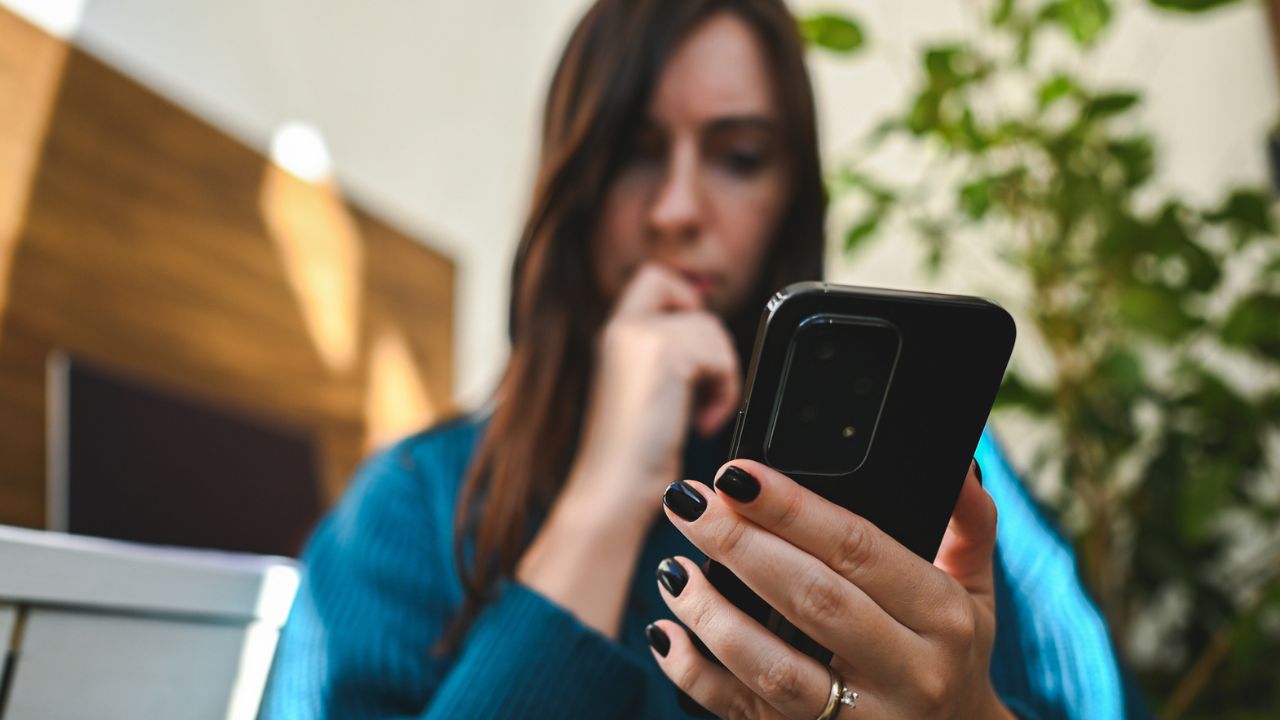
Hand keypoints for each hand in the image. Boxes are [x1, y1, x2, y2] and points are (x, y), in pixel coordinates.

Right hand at [515, 262, 738, 637]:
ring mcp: (639, 336)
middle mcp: (620, 327)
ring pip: (711, 329)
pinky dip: (723, 391)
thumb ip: (666, 361)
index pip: (655, 278)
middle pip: (689, 299)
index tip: (694, 356)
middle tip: (699, 391)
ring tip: (700, 417)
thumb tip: (711, 347)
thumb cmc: (632, 464)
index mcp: (613, 336)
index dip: (685, 302)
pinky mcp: (663, 355)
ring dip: (720, 375)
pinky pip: (720, 354)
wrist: (611, 496)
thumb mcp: (646, 397)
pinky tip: (702, 425)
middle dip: (708, 343)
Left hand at [648, 460, 1014, 719]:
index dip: (792, 508)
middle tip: (688, 503)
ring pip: (772, 667)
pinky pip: (743, 713)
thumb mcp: (975, 588)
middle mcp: (907, 672)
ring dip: (711, 613)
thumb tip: (959, 462)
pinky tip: (665, 633)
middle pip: (811, 599)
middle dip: (739, 545)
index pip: (859, 549)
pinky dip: (695, 675)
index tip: (735, 473)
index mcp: (943, 618)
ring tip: (672, 567)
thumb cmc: (954, 652)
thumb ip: (968, 522)